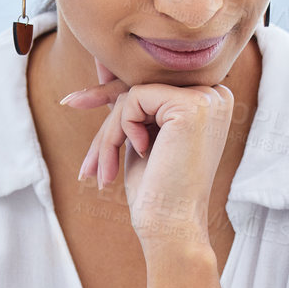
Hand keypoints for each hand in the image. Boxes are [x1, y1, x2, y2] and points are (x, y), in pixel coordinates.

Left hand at [63, 59, 233, 251]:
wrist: (171, 226)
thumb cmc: (156, 190)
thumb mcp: (141, 135)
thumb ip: (132, 100)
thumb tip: (103, 61)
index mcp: (210, 100)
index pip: (151, 85)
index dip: (112, 97)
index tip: (73, 101)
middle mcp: (216, 95)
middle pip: (140, 88)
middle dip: (106, 122)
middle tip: (85, 161)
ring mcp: (207, 98)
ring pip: (132, 94)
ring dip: (109, 135)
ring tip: (103, 170)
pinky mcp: (191, 105)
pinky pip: (133, 99)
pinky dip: (121, 130)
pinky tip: (138, 155)